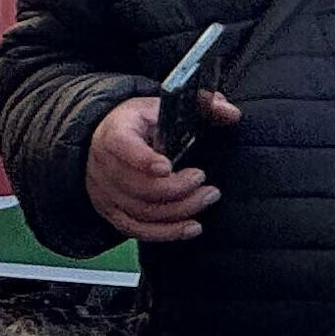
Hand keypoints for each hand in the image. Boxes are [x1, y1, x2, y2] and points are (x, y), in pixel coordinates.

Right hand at [88, 91, 228, 243]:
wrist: (104, 138)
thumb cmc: (141, 121)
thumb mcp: (165, 104)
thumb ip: (201, 104)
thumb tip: (230, 114)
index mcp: (116, 133)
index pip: (123, 147)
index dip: (144, 160)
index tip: (167, 167)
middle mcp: (105, 166)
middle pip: (137, 187)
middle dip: (177, 190)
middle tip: (206, 183)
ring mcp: (105, 193)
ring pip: (140, 212)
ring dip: (178, 211)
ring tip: (207, 198)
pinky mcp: (111, 212)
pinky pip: (135, 229)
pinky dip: (164, 232)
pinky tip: (190, 227)